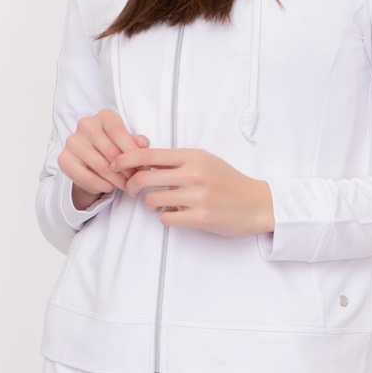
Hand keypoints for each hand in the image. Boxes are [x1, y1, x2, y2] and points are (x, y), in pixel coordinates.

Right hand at [58, 109, 148, 210]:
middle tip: (135, 179)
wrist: (92, 163)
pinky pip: (84, 176)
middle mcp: (86, 124)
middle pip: (110, 150)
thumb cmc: (114, 148)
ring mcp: (72, 141)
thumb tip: (142, 145)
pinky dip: (100, 185)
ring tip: (125, 185)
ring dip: (116, 179)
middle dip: (126, 168)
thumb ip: (137, 142)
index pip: (118, 132)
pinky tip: (109, 187)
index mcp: (104, 116)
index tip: (143, 166)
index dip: (132, 152)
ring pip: (100, 165)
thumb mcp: (128, 142)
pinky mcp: (64, 158)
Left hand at [112, 148, 274, 236]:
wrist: (256, 203)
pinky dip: (166, 217)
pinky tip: (176, 213)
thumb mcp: (205, 161)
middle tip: (134, 190)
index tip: (114, 164)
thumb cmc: (227, 181)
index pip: (150, 154)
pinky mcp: (200, 217)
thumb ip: (178, 161)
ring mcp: (198, 196)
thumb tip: (143, 161)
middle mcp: (194, 173)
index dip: (126, 159)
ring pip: (151, 200)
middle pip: (144, 178)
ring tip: (160, 203)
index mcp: (193, 156)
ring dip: (150, 204)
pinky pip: (166, 218)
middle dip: (132, 185)